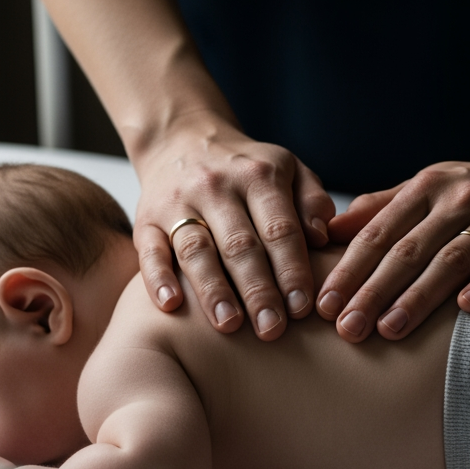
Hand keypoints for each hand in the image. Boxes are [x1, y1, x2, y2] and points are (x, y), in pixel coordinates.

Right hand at [134, 116, 335, 340]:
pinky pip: (150, 249)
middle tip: (272, 329)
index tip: (302, 308)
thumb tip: (323, 237)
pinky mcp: (146, 218)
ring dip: (213, 290)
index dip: (292, 269)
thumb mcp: (290, 170)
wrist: (182, 139)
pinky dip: (158, 277)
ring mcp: (177, 202)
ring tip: (229, 325)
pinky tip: (171, 305)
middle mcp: (216, 187)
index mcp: (258, 176)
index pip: (279, 229)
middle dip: (258, 290)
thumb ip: (313, 201)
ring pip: (196, 250)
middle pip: (239, 245)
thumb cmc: (249, 169)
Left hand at [317, 151, 469, 341]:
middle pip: (408, 250)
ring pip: (453, 258)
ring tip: (389, 330)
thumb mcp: (430, 185)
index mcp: (427, 188)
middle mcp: (459, 199)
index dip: (349, 269)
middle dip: (373, 291)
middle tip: (346, 329)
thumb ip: (381, 207)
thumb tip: (327, 231)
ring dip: (419, 295)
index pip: (379, 233)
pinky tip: (466, 307)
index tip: (324, 305)